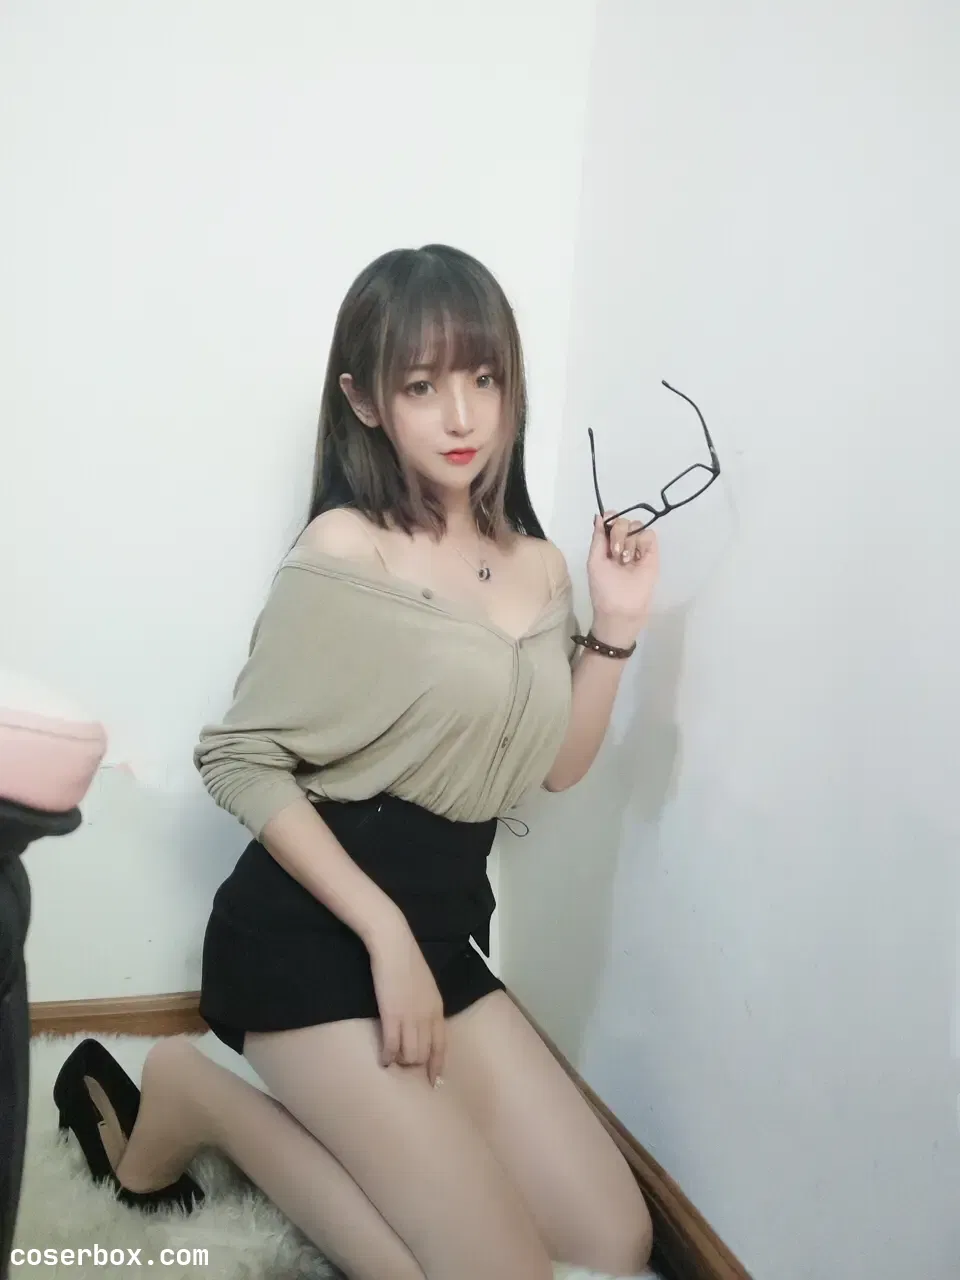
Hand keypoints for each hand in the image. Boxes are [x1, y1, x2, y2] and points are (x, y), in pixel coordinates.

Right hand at [367, 916, 445, 1085]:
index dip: (437, 1065)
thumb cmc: (408, 963)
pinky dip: (388, 1057)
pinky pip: (392, 1047)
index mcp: (437, 1009)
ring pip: (410, 1054)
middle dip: (415, 1064)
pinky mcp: (391, 1016)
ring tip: (394, 1061)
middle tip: (404, 1066)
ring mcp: (410, 1018)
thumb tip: (423, 1024)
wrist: (394, 947)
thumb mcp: (426, 987)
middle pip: (424, 1054)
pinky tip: (383, 1060)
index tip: (435, 1081)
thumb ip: (427, 1007)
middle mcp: (427, 1017)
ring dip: (402, 1061)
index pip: (442, 1045)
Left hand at [586, 511, 658, 640]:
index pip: (611, 520)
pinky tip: (637, 558)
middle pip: (624, 521)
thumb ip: (598, 538)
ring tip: (626, 560)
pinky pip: (650, 536)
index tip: (609, 525)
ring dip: (629, 541)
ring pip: (637, 526)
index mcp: (607, 545)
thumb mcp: (595, 562)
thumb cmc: (604, 589)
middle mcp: (623, 544)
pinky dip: (642, 542)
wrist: (622, 611)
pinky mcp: (652, 556)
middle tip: (616, 554)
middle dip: (618, 534)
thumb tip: (599, 516)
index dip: (610, 518)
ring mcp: (638, 550)